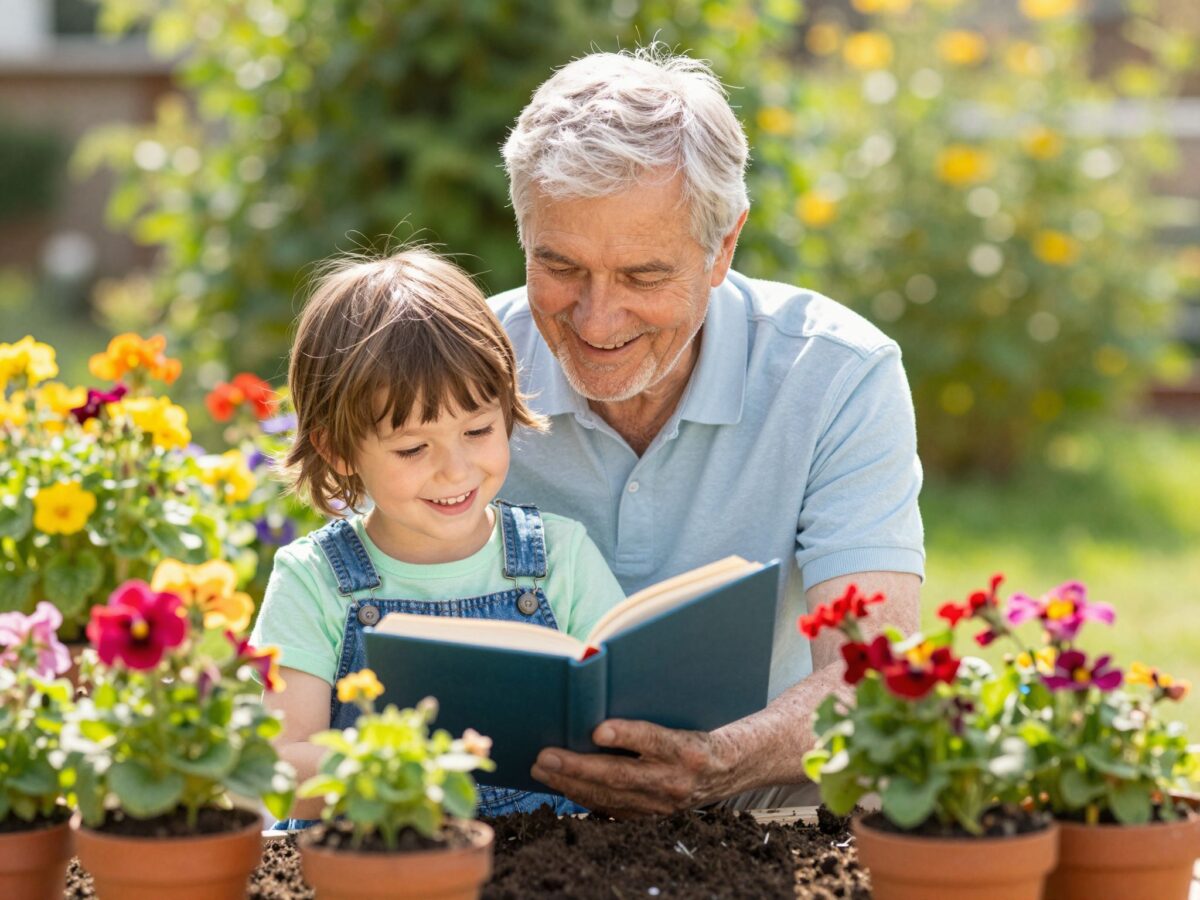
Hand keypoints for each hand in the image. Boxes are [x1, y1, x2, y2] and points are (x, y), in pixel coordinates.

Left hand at [530, 719, 740, 817]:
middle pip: (621, 775)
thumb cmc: (698, 734)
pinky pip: (613, 808)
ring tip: (543, 770)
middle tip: (544, 757)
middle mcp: (675, 780)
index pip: (653, 740)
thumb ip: (648, 719)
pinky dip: (585, 796)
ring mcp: (663, 804)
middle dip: (578, 767)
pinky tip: (563, 785)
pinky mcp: (653, 816)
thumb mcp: (683, 718)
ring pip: (610, 795)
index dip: (626, 734)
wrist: (729, 769)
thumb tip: (602, 707)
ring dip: (572, 783)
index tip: (597, 729)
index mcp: (686, 749)